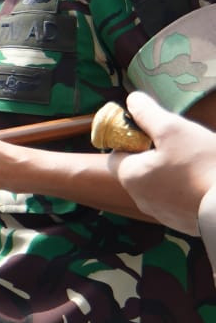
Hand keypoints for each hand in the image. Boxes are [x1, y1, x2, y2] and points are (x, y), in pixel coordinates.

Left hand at [109, 91, 215, 234]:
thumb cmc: (203, 166)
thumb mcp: (173, 129)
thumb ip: (148, 114)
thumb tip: (132, 100)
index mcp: (130, 177)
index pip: (116, 154)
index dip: (131, 139)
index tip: (152, 132)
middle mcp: (140, 198)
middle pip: (139, 169)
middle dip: (156, 154)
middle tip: (182, 144)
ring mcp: (162, 213)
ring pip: (161, 184)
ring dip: (174, 171)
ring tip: (198, 161)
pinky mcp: (183, 221)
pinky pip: (179, 199)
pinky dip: (188, 188)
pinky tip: (206, 179)